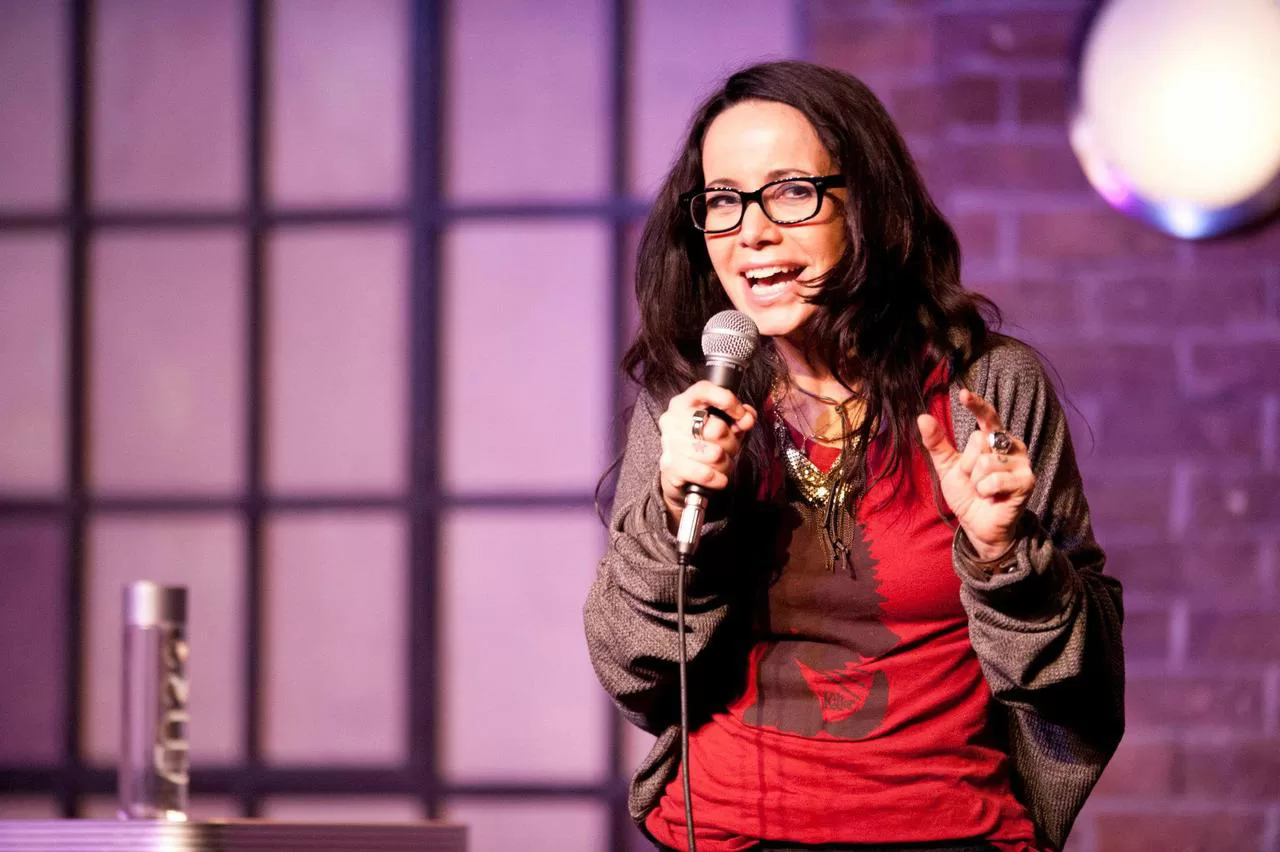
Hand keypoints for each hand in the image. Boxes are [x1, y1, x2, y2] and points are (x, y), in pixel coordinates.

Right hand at [657, 381, 757, 521]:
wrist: (679, 473)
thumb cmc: (704, 443)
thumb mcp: (725, 426)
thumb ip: (740, 417)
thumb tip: (747, 418)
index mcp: (684, 402)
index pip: (704, 390)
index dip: (727, 401)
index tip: (741, 415)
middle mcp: (672, 419)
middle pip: (716, 428)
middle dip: (731, 443)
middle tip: (730, 449)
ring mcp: (669, 443)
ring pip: (714, 454)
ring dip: (725, 463)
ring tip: (722, 463)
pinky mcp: (669, 467)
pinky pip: (705, 474)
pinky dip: (718, 478)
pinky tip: (719, 478)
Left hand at [917, 389, 1034, 560]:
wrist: (977, 524)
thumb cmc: (967, 494)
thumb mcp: (947, 467)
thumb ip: (937, 443)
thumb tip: (922, 417)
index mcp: (993, 439)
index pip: (987, 416)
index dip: (976, 405)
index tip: (963, 394)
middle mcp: (1011, 446)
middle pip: (978, 440)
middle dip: (967, 464)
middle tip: (973, 479)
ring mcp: (1021, 463)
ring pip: (985, 461)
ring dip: (976, 481)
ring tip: (984, 490)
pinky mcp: (1027, 481)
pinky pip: (994, 479)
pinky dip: (986, 490)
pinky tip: (993, 497)